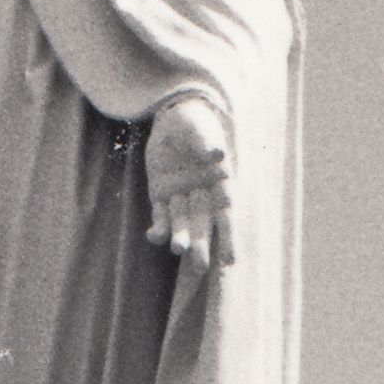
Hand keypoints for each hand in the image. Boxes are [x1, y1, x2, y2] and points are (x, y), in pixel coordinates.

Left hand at [144, 95, 232, 270]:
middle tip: (200, 265)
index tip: (230, 260)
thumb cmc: (196, 123)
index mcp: (219, 185)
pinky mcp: (160, 196)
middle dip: (202, 245)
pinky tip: (153, 236)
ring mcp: (180, 198)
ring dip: (180, 237)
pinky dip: (157, 229)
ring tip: (178, 248)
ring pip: (181, 224)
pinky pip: (160, 217)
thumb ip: (206, 144)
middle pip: (203, 226)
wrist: (174, 117)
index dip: (228, 237)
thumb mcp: (201, 130)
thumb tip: (217, 154)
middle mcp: (201, 197)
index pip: (226, 217)